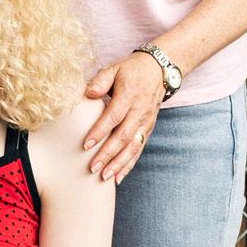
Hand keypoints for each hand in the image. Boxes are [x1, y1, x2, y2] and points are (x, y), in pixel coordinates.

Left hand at [82, 53, 166, 183]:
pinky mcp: (148, 130)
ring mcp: (146, 122)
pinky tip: (118, 177)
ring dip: (119, 164)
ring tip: (104, 177)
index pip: (114, 116)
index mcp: (129, 95)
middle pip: (124, 136)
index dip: (100, 131)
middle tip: (92, 167)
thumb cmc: (130, 70)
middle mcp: (140, 111)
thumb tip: (89, 93)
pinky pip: (139, 150)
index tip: (86, 144)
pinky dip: (129, 165)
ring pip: (133, 147)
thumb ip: (100, 80)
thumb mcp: (114, 69)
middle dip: (108, 154)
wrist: (159, 71)